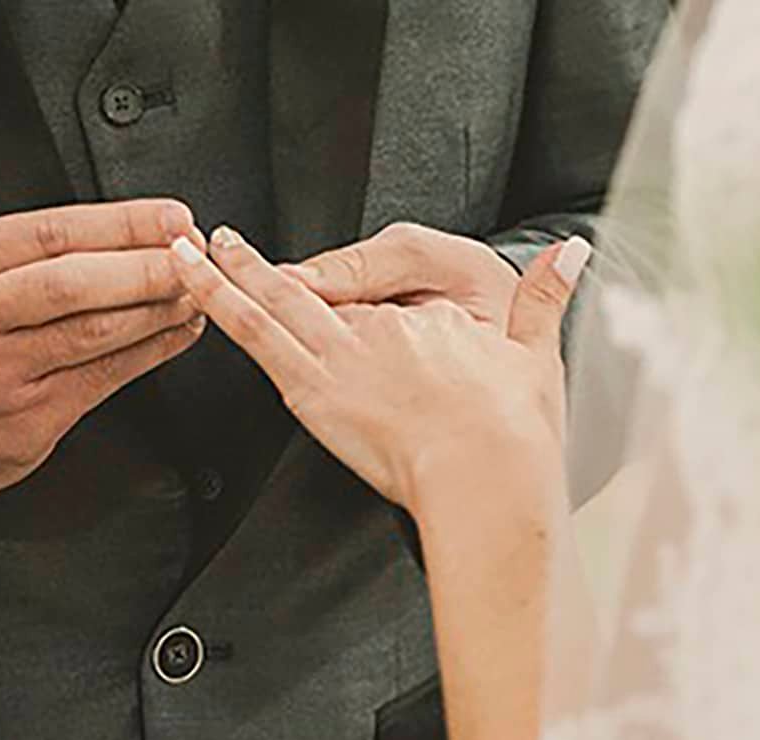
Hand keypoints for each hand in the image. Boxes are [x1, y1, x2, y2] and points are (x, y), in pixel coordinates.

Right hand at [0, 199, 207, 517]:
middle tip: (197, 259)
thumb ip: (35, 254)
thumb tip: (140, 231)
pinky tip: (179, 333)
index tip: (175, 219)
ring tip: (197, 293)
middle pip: (76, 283)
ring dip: (160, 310)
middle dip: (150, 268)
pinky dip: (153, 351)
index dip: (125, 224)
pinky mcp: (29, 418)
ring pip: (96, 333)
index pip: (52, 232)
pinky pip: (106, 376)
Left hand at [169, 226, 589, 511]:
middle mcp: (377, 330)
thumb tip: (572, 252)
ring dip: (224, 273)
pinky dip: (220, 303)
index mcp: (427, 320)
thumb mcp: (539, 354)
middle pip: (311, 286)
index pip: (369, 296)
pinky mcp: (314, 392)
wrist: (488, 481)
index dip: (334, 289)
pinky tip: (194, 285)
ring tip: (187, 250)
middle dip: (258, 263)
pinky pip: (257, 336)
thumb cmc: (516, 433)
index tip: (310, 283)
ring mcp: (340, 357)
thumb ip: (546, 298)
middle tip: (219, 238)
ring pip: (271, 303)